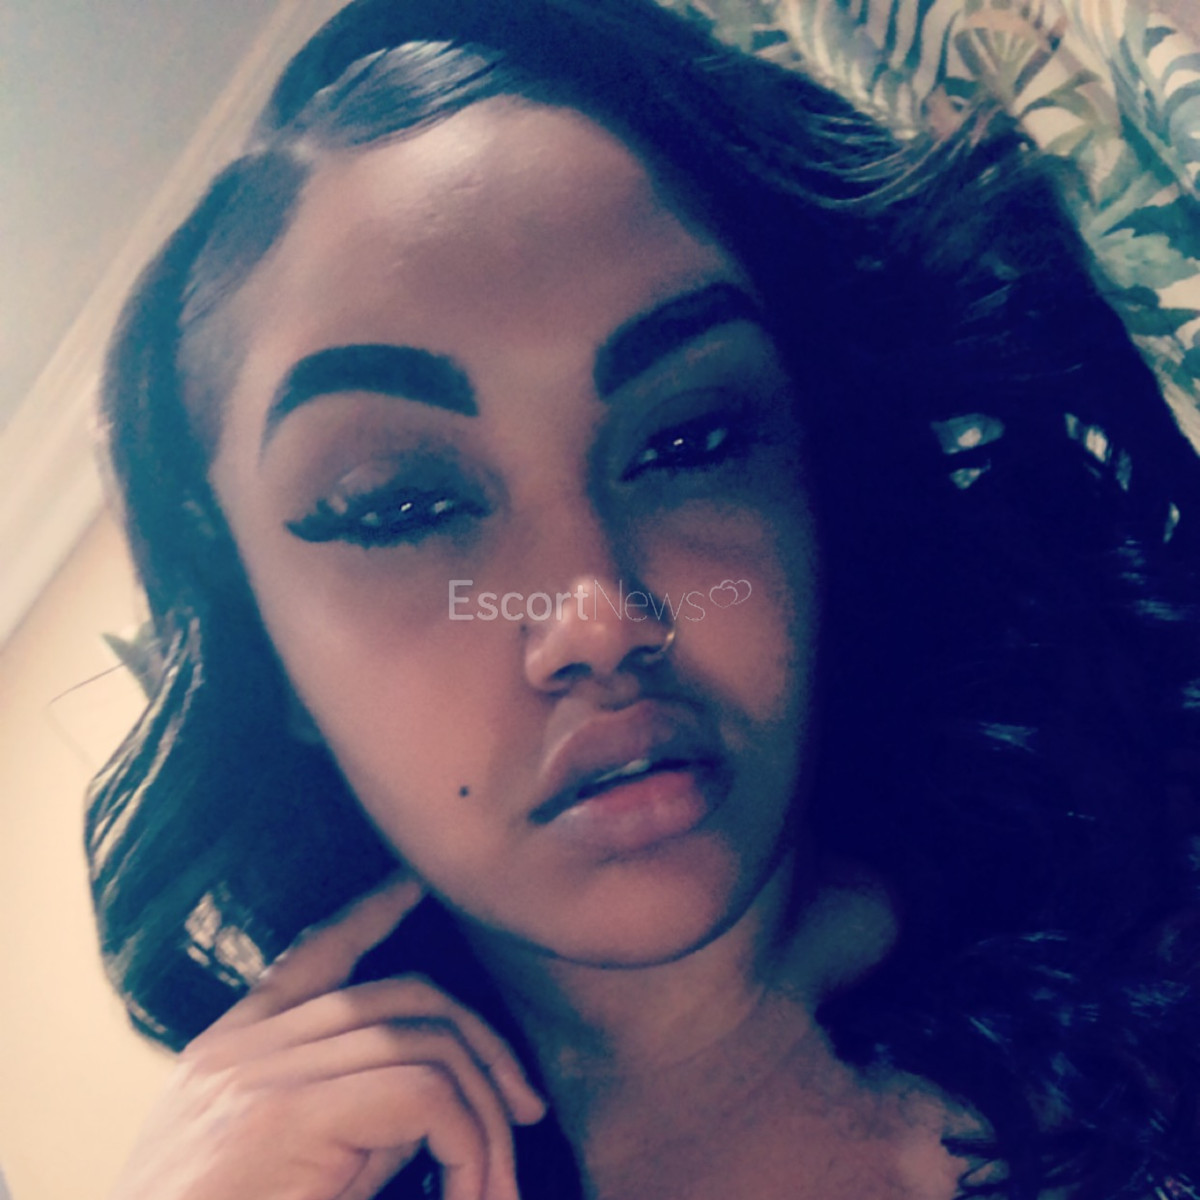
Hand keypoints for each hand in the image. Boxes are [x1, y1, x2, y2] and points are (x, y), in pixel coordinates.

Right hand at [109, 874, 545, 1199]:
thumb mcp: (278, 1165)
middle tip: (524, 1103)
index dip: (367, 915)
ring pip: (423, 1044)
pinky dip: (466, 1142)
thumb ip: (346, 1119)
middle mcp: (245, 1049)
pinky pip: (420, 1093)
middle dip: (479, 1040)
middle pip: (399, 997)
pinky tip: (469, 1188)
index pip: (310, 958)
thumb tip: (432, 1101)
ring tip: (497, 1182)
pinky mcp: (287, 1117)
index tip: (410, 886)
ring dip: (483, 1115)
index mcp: (230, 1052)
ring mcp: (264, 1076)